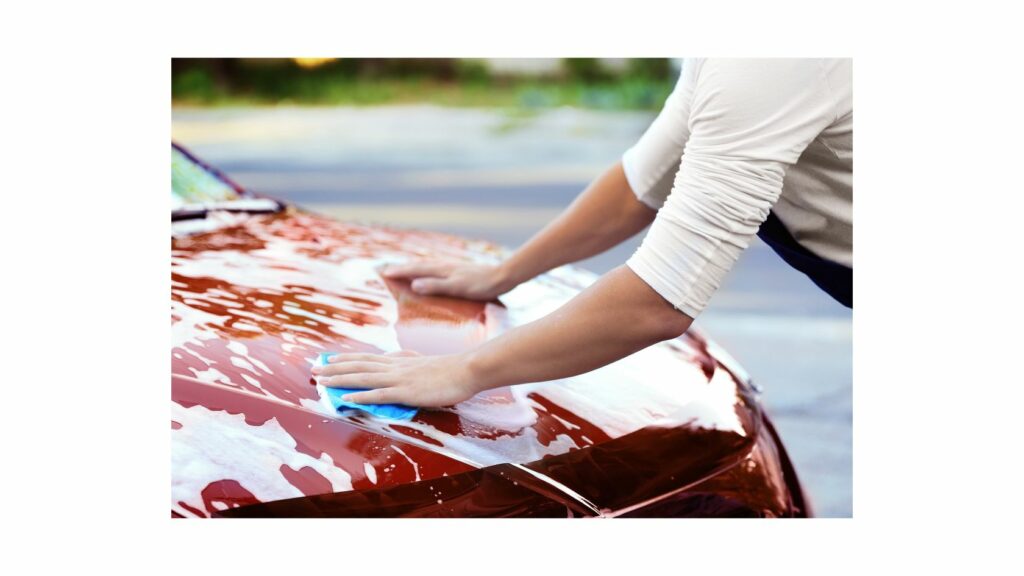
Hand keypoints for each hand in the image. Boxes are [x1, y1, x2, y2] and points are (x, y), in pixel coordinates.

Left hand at [312, 350, 480, 407]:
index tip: (328, 358)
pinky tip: (346, 398)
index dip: (345, 358)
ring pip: (363, 377)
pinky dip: (361, 396)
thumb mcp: (424, 362)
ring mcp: (399, 379)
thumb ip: (408, 363)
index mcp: (399, 360)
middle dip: (334, 367)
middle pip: (358, 365)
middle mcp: (395, 366)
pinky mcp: (407, 392)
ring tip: (321, 381)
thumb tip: (396, 362)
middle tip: (314, 368)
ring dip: (340, 379)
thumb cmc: (449, 370)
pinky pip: (379, 395)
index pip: (366, 357)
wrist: (467, 369)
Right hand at [381, 261, 513, 299]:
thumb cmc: (480, 285)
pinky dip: (425, 269)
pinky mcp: (458, 270)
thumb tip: (413, 284)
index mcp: (441, 269)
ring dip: (412, 267)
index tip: (383, 273)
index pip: (414, 270)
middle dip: (401, 267)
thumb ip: (435, 286)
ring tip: (402, 270)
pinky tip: (429, 274)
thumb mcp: (456, 288)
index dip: (399, 271)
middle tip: (385, 269)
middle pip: (417, 265)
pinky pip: (434, 268)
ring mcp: (451, 266)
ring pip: (426, 265)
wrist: (501, 277)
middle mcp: (443, 265)